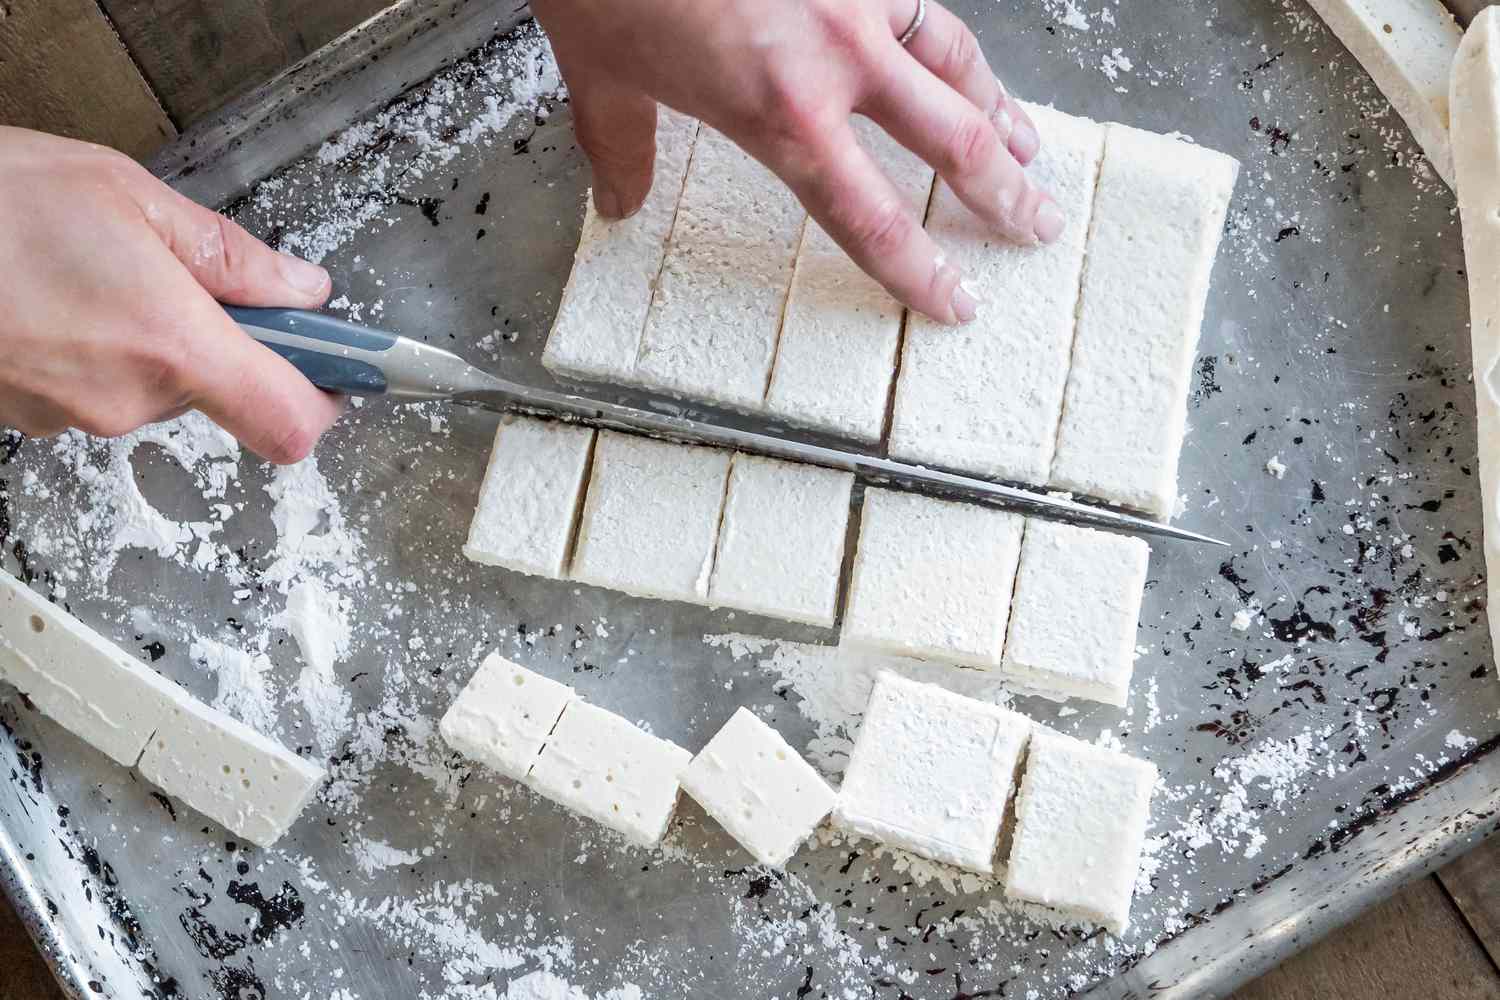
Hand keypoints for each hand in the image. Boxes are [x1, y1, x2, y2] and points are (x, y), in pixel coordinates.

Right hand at [0, 127, 342, 462]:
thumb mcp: (126, 196)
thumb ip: (229, 255)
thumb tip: (302, 287)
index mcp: (171, 346)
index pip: (290, 423)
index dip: (326, 399)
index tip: (341, 369)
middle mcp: (127, 399)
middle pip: (219, 392)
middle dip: (215, 338)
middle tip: (178, 273)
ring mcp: (73, 415)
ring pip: (150, 387)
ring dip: (145, 338)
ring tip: (91, 272)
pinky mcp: (28, 417)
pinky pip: (92, 386)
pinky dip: (92, 347)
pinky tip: (53, 295)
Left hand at [531, 0, 1057, 324]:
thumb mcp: (600, 76)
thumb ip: (623, 146)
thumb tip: (621, 199)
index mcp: (781, 113)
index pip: (872, 218)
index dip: (920, 270)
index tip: (955, 299)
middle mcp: (836, 58)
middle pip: (952, 140)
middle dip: (1005, 191)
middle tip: (1039, 224)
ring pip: (956, 60)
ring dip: (999, 107)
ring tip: (1027, 145)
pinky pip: (919, 3)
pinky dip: (946, 38)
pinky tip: (956, 54)